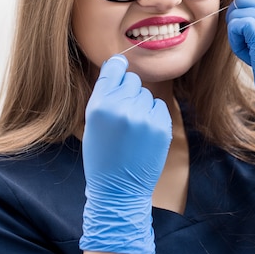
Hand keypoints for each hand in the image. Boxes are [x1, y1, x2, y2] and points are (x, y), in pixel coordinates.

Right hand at [79, 55, 171, 253]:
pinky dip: (154, 116)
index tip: (120, 67)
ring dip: (141, 105)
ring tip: (132, 130)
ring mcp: (143, 116)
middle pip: (132, 79)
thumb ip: (104, 94)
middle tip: (122, 116)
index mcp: (99, 105)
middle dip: (128, 92)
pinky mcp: (161, 126)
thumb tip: (119, 64)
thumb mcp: (92, 122)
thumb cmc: (102, 155)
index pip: (114, 68)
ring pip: (146, 93)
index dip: (117, 67)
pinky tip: (144, 134)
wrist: (118, 190)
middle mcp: (121, 107)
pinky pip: (159, 106)